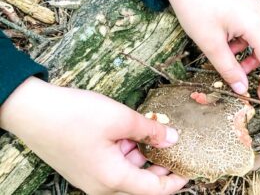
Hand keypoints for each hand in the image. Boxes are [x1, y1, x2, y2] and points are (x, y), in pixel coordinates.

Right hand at [0, 77, 186, 194]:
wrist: (31, 111)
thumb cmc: (74, 115)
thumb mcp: (120, 118)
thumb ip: (150, 130)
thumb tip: (172, 137)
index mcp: (112, 179)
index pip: (155, 190)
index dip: (176, 181)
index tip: (189, 169)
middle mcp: (101, 185)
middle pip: (140, 181)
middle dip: (157, 161)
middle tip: (168, 140)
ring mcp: (90, 178)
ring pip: (126, 170)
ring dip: (139, 151)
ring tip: (143, 127)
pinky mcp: (84, 167)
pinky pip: (112, 164)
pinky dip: (124, 149)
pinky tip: (125, 130)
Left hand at [158, 0, 259, 100]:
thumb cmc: (194, 4)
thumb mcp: (210, 42)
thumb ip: (228, 68)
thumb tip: (242, 89)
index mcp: (257, 23)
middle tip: (258, 86)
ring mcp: (258, 7)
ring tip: (236, 65)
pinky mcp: (250, 5)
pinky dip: (251, 44)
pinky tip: (231, 47)